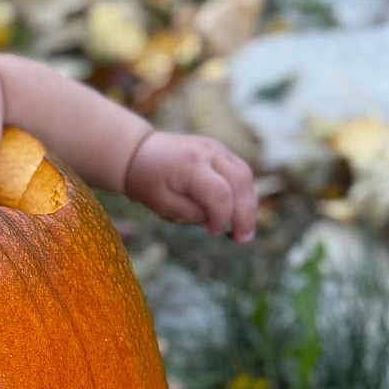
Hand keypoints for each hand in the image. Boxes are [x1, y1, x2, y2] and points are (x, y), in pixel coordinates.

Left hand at [123, 131, 256, 242]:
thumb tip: (214, 221)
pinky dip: (243, 192)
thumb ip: (189, 212)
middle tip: (244, 240)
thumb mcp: (161, 203)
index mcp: (190, 165)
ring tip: (245, 231)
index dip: (222, 216)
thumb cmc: (147, 181)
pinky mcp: (220, 150)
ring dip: (249, 204)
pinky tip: (239, 212)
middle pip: (240, 181)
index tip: (214, 233)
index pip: (219, 193)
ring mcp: (217, 148)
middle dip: (246, 213)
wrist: (139, 152)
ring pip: (245, 175)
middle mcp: (209, 152)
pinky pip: (240, 171)